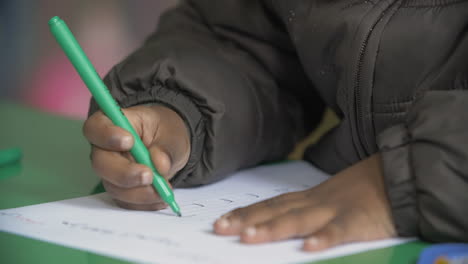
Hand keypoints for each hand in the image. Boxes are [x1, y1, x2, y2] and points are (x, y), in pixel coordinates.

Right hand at [83, 105, 189, 209]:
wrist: (171, 147)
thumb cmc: (166, 132)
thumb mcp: (172, 132)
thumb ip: (166, 146)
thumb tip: (160, 164)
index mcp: (113, 124)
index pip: (95, 128)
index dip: (106, 135)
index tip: (129, 141)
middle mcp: (105, 149)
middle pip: (100, 163)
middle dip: (124, 173)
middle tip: (148, 176)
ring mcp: (111, 171)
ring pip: (113, 187)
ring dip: (139, 192)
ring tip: (163, 189)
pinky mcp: (120, 189)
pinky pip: (126, 201)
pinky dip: (145, 203)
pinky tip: (161, 198)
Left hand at [213, 154, 395, 250]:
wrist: (400, 174)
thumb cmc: (365, 189)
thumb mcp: (332, 197)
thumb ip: (309, 209)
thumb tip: (283, 222)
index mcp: (309, 198)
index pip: (271, 204)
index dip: (245, 213)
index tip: (223, 221)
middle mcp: (316, 202)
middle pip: (276, 211)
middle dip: (247, 220)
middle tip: (220, 229)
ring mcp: (335, 210)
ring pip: (300, 220)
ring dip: (274, 228)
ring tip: (249, 237)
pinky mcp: (359, 220)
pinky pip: (340, 231)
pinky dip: (324, 238)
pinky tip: (308, 249)